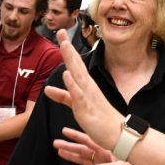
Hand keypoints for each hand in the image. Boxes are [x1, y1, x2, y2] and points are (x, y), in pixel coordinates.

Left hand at [44, 30, 122, 150]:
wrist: (116, 133)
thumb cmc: (99, 118)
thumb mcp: (76, 105)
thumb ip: (63, 96)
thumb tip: (48, 88)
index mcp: (85, 85)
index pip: (74, 63)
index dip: (67, 49)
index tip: (61, 33)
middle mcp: (87, 87)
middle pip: (76, 64)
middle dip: (67, 48)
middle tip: (60, 31)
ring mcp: (88, 96)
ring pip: (77, 75)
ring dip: (71, 60)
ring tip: (64, 45)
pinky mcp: (87, 108)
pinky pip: (78, 94)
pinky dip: (72, 84)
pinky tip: (66, 74)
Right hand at [54, 127, 148, 164]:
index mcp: (105, 148)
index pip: (87, 139)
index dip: (75, 135)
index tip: (64, 130)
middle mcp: (101, 155)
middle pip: (81, 150)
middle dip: (69, 146)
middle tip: (55, 143)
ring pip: (83, 160)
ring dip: (72, 157)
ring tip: (59, 153)